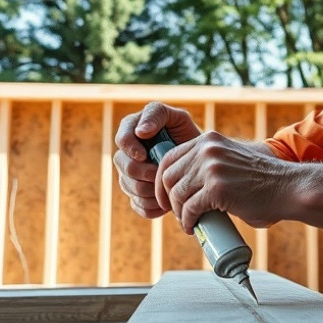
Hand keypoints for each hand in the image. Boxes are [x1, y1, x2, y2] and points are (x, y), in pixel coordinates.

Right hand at [113, 101, 200, 218]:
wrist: (201, 162)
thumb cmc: (189, 135)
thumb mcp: (178, 118)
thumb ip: (157, 115)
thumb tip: (140, 132)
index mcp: (133, 131)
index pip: (121, 140)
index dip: (129, 149)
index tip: (144, 155)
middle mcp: (128, 154)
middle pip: (123, 166)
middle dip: (141, 172)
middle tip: (159, 174)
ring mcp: (131, 176)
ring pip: (129, 187)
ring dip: (149, 191)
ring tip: (169, 187)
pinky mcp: (139, 195)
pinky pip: (138, 205)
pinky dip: (152, 207)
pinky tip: (166, 204)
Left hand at [161, 131, 287, 232]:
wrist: (287, 187)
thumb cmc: (261, 181)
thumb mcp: (229, 160)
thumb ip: (207, 165)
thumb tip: (182, 185)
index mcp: (208, 140)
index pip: (169, 158)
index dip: (162, 181)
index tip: (167, 197)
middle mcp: (207, 149)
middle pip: (168, 176)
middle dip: (168, 199)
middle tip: (177, 213)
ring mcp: (212, 167)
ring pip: (177, 194)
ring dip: (179, 213)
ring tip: (189, 222)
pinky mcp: (217, 188)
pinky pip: (190, 208)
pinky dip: (188, 221)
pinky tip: (193, 227)